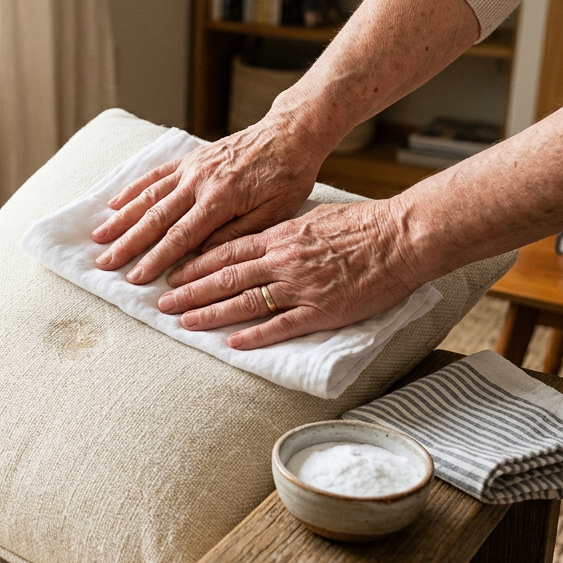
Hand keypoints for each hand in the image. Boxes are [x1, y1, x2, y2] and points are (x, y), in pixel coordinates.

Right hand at [91, 125, 325, 284]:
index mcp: (220, 200)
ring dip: (122, 218)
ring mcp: (191, 167)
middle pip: (155, 218)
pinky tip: (115, 203)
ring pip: (149, 196)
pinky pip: (156, 174)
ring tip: (99, 237)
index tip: (135, 279)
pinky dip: (133, 189)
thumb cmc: (288, 177)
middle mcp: (199, 181)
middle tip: (105, 263)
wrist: (290, 134)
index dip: (155, 260)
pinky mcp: (190, 158)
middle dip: (128, 244)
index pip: (180, 237)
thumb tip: (200, 257)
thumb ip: (235, 236)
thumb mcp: (273, 214)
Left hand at [154, 200, 424, 349]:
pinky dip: (254, 335)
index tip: (172, 274)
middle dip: (189, 291)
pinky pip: (280, 325)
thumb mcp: (313, 219)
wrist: (401, 236)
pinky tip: (232, 343)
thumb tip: (262, 240)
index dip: (195, 265)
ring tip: (184, 323)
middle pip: (225, 277)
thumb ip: (284, 233)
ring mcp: (300, 287)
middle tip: (162, 304)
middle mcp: (282, 260)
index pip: (226, 251)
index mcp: (280, 236)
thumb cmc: (362, 224)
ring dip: (210, 313)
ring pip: (244, 301)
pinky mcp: (321, 310)